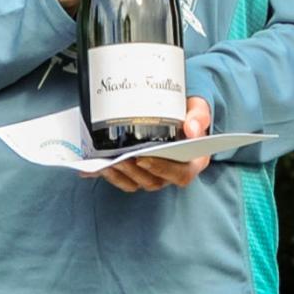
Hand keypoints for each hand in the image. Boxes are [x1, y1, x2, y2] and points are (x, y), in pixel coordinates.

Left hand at [98, 97, 212, 193]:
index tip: (143, 159)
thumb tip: (192, 128)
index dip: (162, 170)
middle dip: (135, 172)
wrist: (176, 112)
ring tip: (107, 162)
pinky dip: (108, 175)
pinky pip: (122, 180)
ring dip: (120, 175)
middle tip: (120, 159)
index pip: (181, 175)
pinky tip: (94, 168)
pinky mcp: (137, 174)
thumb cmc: (188, 115)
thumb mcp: (198, 110)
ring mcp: (154, 175)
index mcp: (192, 162)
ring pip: (136, 183)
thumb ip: (198, 117)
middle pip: (155, 182)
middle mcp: (172, 173)